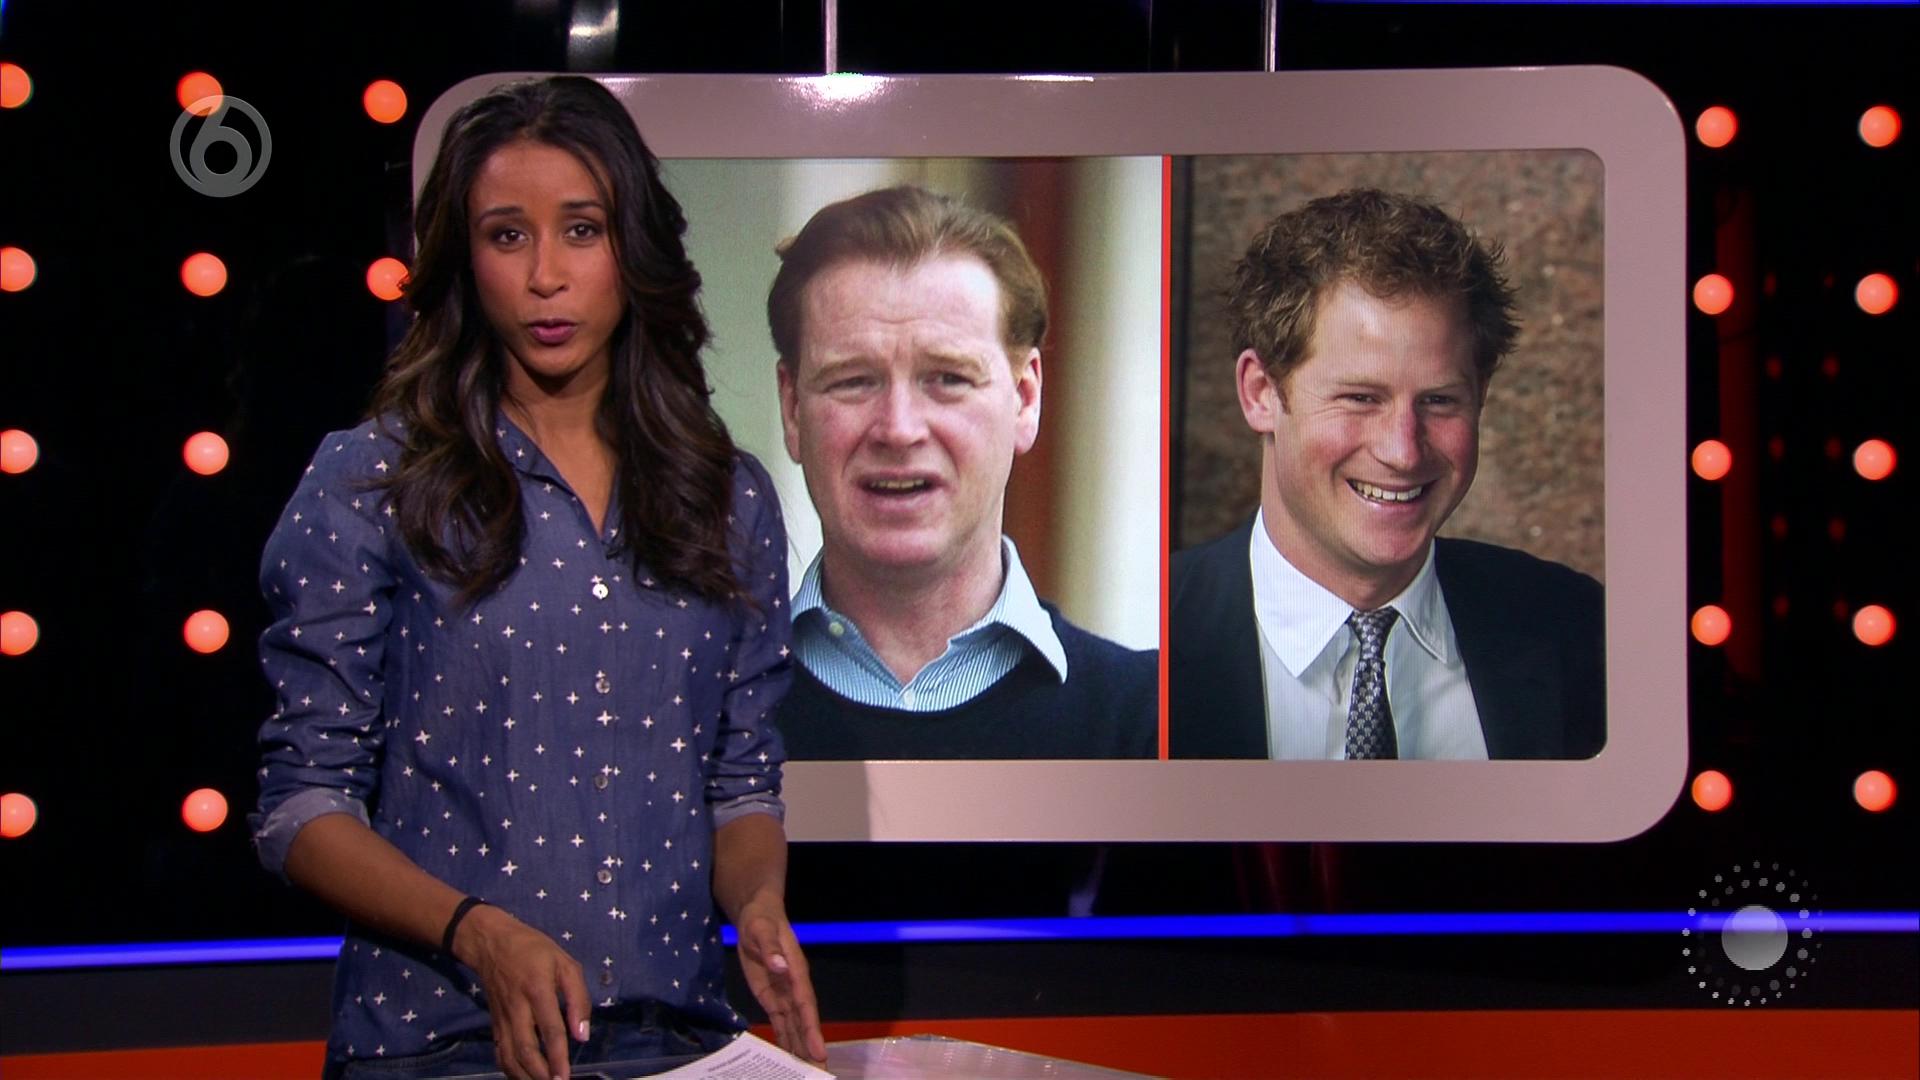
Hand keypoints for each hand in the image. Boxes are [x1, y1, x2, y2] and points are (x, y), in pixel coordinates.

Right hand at [453, 903, 591, 1079]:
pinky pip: (500, 1053)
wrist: (491, 944)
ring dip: (526, 1076)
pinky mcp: (494, 1024)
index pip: (550, 1030)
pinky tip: (524, 1077)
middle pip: (525, 1049)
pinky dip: (510, 1070)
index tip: (566, 1077)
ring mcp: (502, 1019)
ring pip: (510, 1056)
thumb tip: (582, 1035)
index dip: (559, 1056)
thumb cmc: (534, 951)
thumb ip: (578, 998)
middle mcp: (517, 1008)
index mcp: (537, 990)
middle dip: (541, 1073)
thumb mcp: (565, 963)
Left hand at [735, 901, 826, 1063]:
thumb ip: (771, 948)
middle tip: (818, 1073)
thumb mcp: (762, 929)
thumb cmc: (762, 920)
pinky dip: (785, 1040)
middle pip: (804, 1021)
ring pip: (794, 1026)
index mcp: (795, 971)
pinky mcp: (772, 998)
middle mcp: (794, 987)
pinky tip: (787, 1057)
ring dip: (799, 1048)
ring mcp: (784, 994)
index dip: (812, 1028)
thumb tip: (781, 967)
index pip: (806, 1004)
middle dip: (810, 1046)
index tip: (819, 1051)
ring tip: (806, 1071)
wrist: (757, 916)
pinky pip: (780, 1023)